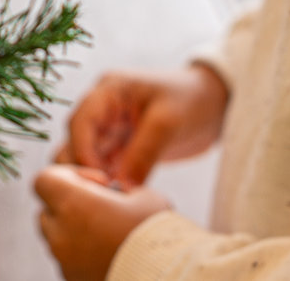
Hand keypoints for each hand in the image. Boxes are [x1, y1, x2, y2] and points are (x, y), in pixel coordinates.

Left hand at [34, 164, 172, 280]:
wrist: (165, 278)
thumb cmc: (154, 234)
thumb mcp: (143, 196)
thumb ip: (120, 188)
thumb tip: (118, 192)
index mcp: (71, 203)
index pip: (44, 179)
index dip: (68, 175)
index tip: (99, 183)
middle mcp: (60, 233)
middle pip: (48, 209)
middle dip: (70, 204)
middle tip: (103, 208)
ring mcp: (64, 261)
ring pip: (56, 236)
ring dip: (74, 229)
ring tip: (108, 232)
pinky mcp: (71, 279)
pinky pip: (68, 259)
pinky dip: (82, 253)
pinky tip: (110, 252)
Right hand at [53, 61, 228, 185]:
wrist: (215, 103)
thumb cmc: (192, 99)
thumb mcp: (168, 122)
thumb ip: (142, 152)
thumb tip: (122, 186)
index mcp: (108, 91)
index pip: (79, 122)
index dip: (83, 152)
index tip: (100, 180)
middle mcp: (102, 109)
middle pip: (74, 140)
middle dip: (82, 167)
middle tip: (102, 194)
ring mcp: (110, 129)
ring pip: (83, 156)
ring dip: (91, 177)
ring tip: (109, 198)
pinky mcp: (120, 147)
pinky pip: (102, 166)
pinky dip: (105, 182)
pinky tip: (116, 197)